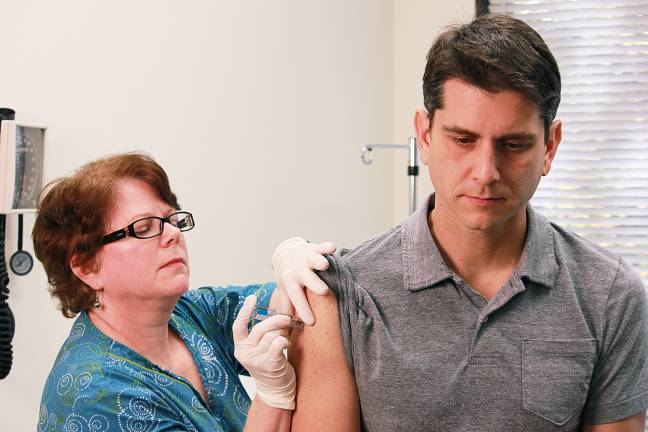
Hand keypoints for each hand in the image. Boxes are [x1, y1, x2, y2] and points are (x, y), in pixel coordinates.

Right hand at [233, 295, 295, 409]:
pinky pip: (277, 343)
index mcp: (240, 347)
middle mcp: (244, 353)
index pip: (238, 326)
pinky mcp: (268, 364)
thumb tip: (275, 313)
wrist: (276, 388)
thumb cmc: (270, 362)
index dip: (244, 311)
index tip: (252, 298)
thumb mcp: (260, 348)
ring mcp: (255, 360)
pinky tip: (287, 344)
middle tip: (287, 319)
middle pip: (260, 328)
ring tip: (286, 338)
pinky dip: (284, 341)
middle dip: (276, 321)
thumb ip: (263, 333)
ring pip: (271, 336)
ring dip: (282, 334)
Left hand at [272, 237, 335, 324]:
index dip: (304, 310)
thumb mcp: (285, 293)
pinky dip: (327, 247)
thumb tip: (288, 329)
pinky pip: (321, 247)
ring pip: (313, 260)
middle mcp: (298, 271)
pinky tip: (333, 247)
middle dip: (314, 284)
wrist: (286, 254)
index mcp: (290, 283)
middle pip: (306, 278)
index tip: (312, 322)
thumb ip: (288, 308)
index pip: (297, 298)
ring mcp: (306, 259)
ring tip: (324, 265)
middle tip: (323, 292)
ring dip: (318, 262)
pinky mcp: (315, 249)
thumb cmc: (289, 278)